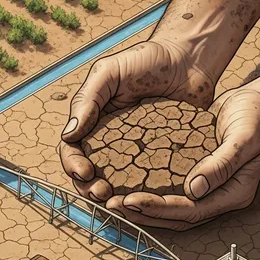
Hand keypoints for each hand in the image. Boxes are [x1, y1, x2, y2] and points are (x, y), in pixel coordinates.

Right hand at [59, 38, 216, 201]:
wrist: (190, 58)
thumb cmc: (147, 59)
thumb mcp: (110, 72)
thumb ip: (88, 99)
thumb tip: (69, 134)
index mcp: (94, 124)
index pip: (73, 151)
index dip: (73, 165)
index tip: (85, 172)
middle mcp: (113, 143)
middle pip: (91, 175)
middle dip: (91, 188)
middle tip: (102, 193)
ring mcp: (138, 154)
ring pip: (118, 185)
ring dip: (114, 197)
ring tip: (119, 201)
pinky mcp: (164, 160)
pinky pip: (152, 182)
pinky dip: (146, 194)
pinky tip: (149, 198)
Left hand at [105, 87, 259, 230]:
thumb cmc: (257, 118)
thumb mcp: (244, 138)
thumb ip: (222, 164)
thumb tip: (194, 189)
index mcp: (233, 193)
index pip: (191, 211)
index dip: (159, 209)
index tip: (131, 201)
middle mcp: (219, 196)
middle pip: (177, 216)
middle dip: (144, 214)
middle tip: (113, 205)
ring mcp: (209, 189)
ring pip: (172, 208)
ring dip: (144, 208)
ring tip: (114, 201)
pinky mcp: (198, 176)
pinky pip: (171, 190)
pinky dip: (150, 191)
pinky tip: (127, 184)